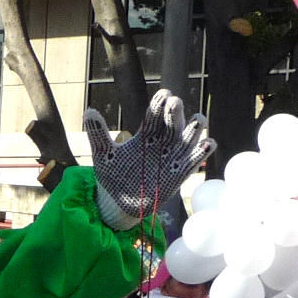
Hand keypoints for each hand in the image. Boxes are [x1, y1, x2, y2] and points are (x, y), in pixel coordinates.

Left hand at [86, 90, 214, 229]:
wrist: (119, 202)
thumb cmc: (113, 175)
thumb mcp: (103, 154)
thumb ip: (98, 133)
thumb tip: (88, 111)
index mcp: (146, 134)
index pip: (155, 115)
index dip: (160, 104)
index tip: (164, 94)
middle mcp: (163, 142)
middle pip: (173, 123)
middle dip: (176, 113)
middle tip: (175, 103)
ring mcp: (173, 157)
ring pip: (189, 139)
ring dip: (194, 129)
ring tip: (197, 120)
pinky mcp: (179, 174)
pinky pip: (194, 161)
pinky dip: (202, 152)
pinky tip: (208, 143)